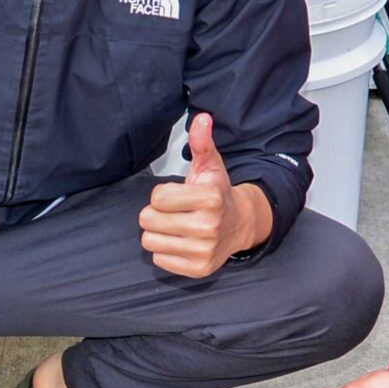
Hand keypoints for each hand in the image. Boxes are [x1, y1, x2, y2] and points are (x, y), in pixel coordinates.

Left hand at [140, 113, 268, 280]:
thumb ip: (201, 142)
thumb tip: (202, 118)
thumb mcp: (210, 165)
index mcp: (210, 199)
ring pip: (150, 241)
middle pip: (148, 220)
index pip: (156, 198)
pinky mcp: (198, 269)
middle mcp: (209, 227)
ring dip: (158, 233)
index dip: (162, 195)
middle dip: (156, 214)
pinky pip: (159, 260)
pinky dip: (166, 251)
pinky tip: (182, 242)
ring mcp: (204, 251)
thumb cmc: (218, 195)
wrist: (240, 225)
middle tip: (175, 212)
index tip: (179, 195)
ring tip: (177, 227)